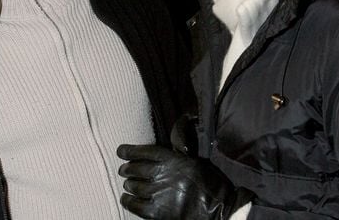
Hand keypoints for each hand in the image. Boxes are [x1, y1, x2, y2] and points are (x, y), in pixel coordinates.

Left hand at [117, 144, 252, 218]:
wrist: (218, 209)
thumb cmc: (209, 183)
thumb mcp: (195, 161)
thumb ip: (179, 151)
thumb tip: (178, 126)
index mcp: (173, 159)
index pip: (145, 152)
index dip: (130, 151)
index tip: (120, 151)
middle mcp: (163, 174)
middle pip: (136, 169)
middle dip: (127, 169)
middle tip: (123, 170)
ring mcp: (159, 193)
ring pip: (134, 186)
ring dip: (128, 184)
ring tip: (127, 184)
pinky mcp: (158, 212)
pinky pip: (136, 205)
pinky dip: (128, 201)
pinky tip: (126, 198)